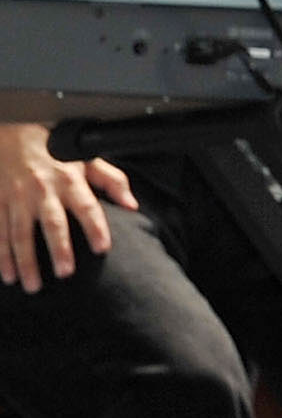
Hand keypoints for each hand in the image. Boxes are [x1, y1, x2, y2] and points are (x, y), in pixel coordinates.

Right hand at [0, 121, 136, 293]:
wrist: (15, 131)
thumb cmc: (56, 148)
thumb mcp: (88, 158)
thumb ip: (112, 181)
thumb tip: (132, 205)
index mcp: (70, 179)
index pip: (87, 205)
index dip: (96, 226)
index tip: (102, 248)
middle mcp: (44, 190)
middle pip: (52, 222)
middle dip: (59, 248)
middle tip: (65, 272)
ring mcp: (19, 198)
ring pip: (21, 234)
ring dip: (26, 261)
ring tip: (34, 286)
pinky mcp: (0, 203)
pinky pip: (0, 233)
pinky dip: (2, 256)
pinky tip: (8, 276)